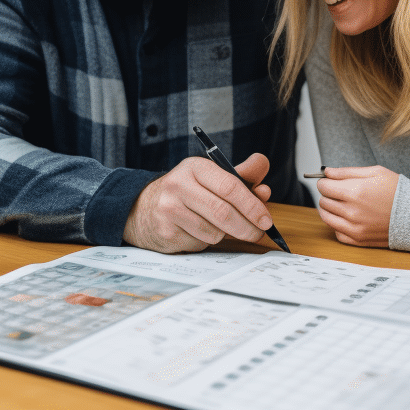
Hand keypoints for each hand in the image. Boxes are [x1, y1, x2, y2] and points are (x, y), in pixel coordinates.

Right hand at [123, 154, 273, 252]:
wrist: (143, 208)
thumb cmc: (187, 193)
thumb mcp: (212, 178)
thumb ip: (242, 179)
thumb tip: (265, 189)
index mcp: (195, 167)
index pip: (230, 186)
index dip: (252, 205)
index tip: (266, 220)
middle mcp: (179, 184)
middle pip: (222, 212)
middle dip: (246, 227)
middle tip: (258, 233)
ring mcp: (169, 208)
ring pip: (213, 231)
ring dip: (226, 235)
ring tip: (221, 227)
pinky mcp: (165, 231)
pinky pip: (200, 242)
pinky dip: (207, 241)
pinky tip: (199, 232)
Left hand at [314, 165, 397, 247]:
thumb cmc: (398, 191)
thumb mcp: (375, 172)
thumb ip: (347, 172)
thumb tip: (327, 172)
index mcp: (355, 191)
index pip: (323, 186)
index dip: (326, 182)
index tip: (331, 182)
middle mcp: (352, 211)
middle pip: (324, 201)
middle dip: (329, 194)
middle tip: (341, 192)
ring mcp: (354, 227)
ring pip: (326, 217)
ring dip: (330, 209)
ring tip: (344, 205)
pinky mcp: (358, 239)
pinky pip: (336, 233)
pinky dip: (339, 226)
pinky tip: (349, 219)